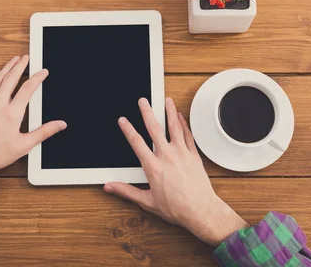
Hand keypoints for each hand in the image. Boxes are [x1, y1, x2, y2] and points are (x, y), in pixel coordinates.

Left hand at [0, 55, 66, 196]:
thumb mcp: (25, 144)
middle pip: (11, 78)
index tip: (43, 72)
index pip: (28, 89)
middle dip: (20, 66)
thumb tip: (60, 125)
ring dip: (6, 68)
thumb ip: (44, 132)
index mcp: (12, 113)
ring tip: (14, 60)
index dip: (37, 77)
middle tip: (26, 58)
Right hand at [104, 97, 247, 246]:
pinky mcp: (194, 156)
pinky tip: (180, 116)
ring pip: (174, 127)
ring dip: (169, 112)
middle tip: (143, 101)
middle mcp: (167, 157)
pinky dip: (183, 124)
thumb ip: (126, 191)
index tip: (123, 120)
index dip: (128, 129)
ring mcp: (182, 154)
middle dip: (147, 112)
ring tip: (166, 100)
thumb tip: (110, 187)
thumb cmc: (176, 208)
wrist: (200, 211)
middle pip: (155, 129)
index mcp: (153, 167)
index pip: (137, 143)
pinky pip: (188, 135)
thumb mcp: (147, 201)